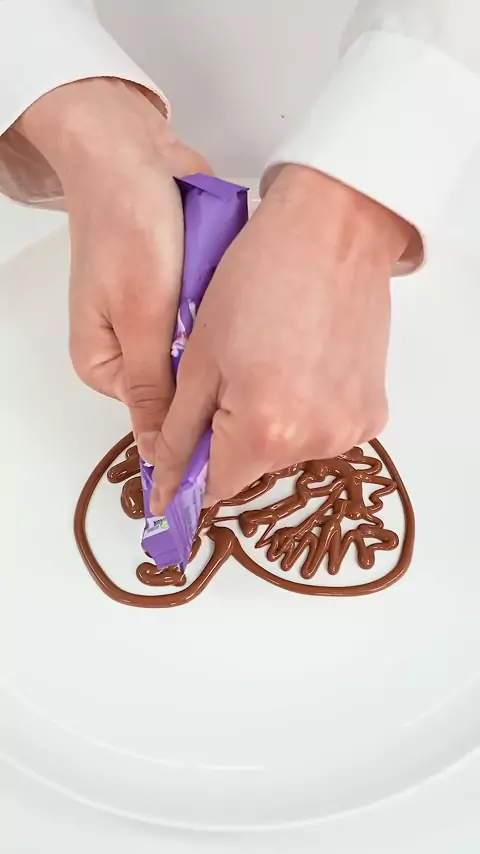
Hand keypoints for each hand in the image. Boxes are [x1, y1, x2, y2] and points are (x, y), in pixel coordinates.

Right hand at [17, 78, 210, 455]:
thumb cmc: (124, 224)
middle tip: (232, 331)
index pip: (161, 414)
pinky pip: (219, 319)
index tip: (235, 398)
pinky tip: (235, 285)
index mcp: (107, 364)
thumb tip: (159, 455)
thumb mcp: (139, 315)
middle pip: (189, 383)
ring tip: (231, 299)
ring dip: (223, 330)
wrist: (134, 154)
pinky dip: (227, 304)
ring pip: (210, 352)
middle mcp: (134, 348)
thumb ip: (153, 387)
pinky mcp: (189, 297)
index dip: (198, 410)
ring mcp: (164, 322)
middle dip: (212, 360)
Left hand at [150, 166, 413, 509]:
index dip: (190, 474)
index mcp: (265, 429)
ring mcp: (350, 428)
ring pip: (288, 447)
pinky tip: (301, 364)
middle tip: (228, 376)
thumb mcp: (200, 357)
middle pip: (253, 465)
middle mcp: (316, 441)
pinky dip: (304, 408)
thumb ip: (180, 428)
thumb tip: (165, 478)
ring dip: (269, 421)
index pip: (215, 486)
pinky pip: (322, 429)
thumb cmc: (260, 276)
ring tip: (267, 362)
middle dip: (230, 435)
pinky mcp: (373, 412)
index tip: (179, 461)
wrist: (333, 230)